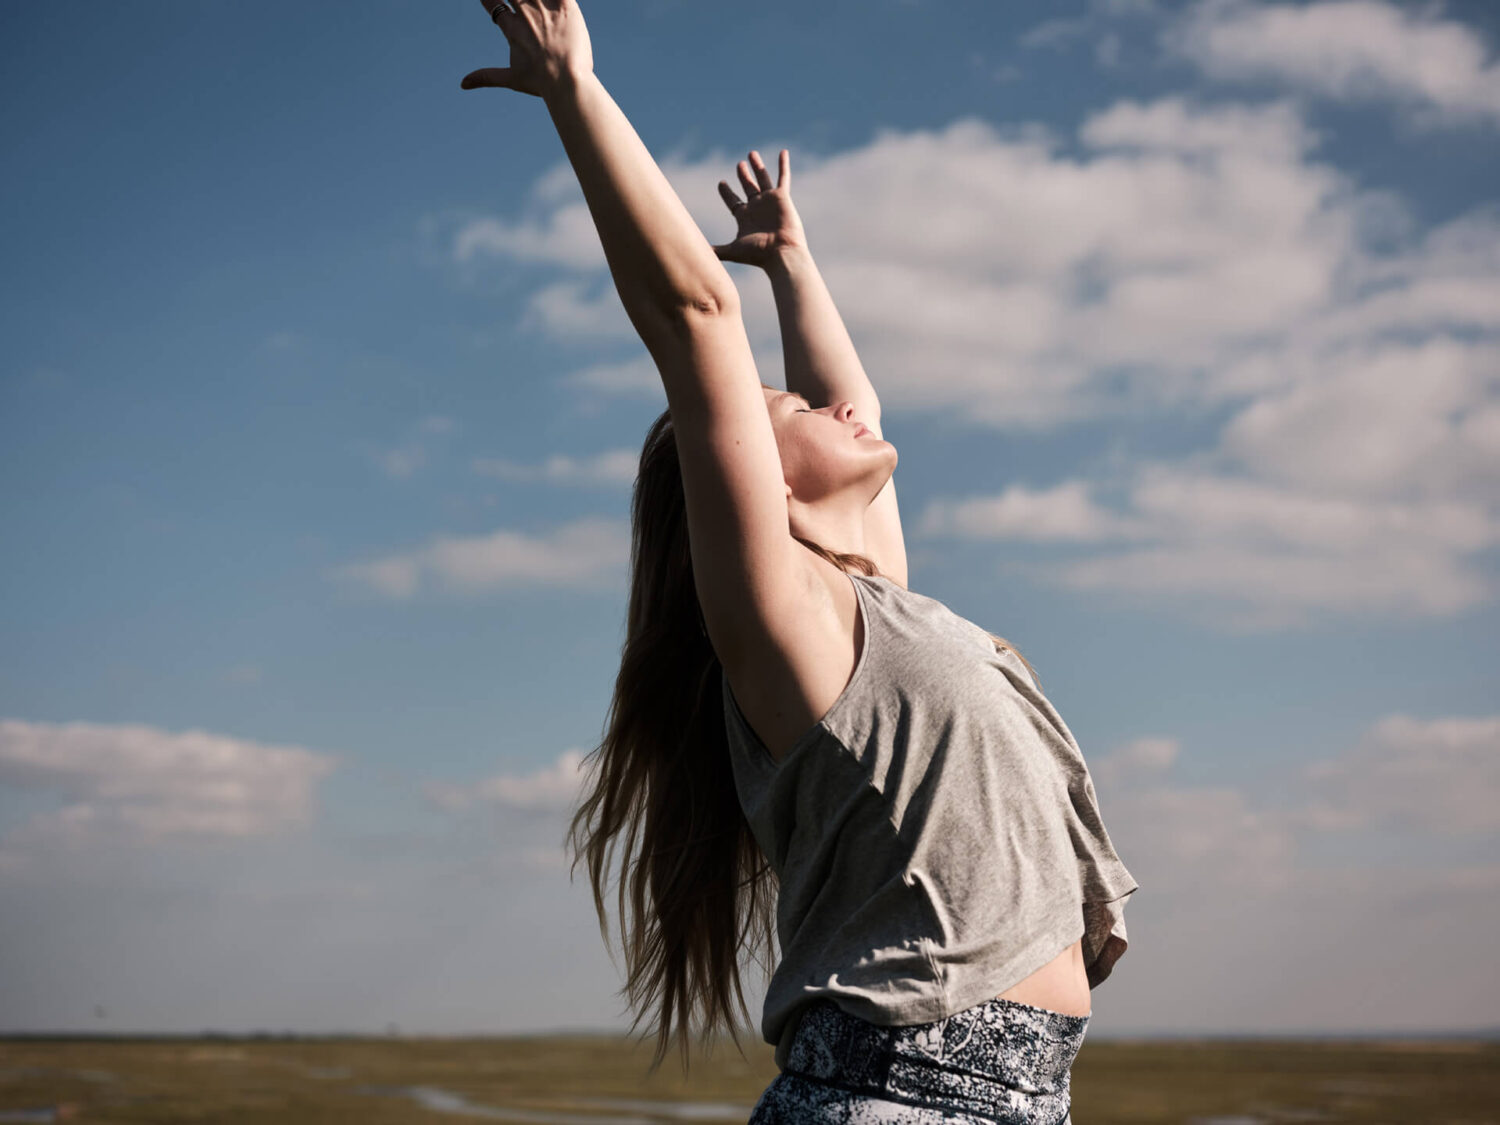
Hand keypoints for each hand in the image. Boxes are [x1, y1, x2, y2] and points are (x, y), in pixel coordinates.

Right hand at [461, 0, 593, 98]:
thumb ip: (487, 77)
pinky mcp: (566, 6)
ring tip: (532, 3)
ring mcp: (545, 8)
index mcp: (512, 29)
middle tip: (518, 5)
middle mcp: (526, 14)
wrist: (567, 81)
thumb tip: (463, 84)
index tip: (489, 1)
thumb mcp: (511, 79)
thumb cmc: (541, 83)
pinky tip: (554, 0)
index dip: (489, 0)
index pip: (492, 4)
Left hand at [713, 149, 807, 268]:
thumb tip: (694, 254)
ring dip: (757, 166)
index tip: (721, 183)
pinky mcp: (782, 197)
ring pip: (762, 179)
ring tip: (751, 154)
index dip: (726, 192)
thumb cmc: (758, 254)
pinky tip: (783, 152)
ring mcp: (769, 201)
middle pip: (748, 187)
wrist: (781, 253)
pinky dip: (783, 164)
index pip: (733, 201)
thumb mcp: (732, 251)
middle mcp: (757, 207)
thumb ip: (716, 251)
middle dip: (743, 176)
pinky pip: (783, 177)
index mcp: (744, 217)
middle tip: (739, 164)